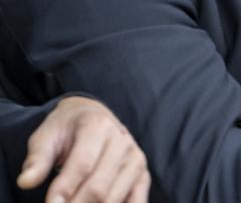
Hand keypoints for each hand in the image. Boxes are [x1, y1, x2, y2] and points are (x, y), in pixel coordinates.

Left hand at [18, 96, 149, 202]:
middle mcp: (123, 141)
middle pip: (99, 187)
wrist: (94, 117)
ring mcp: (135, 159)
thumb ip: (37, 159)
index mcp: (98, 126)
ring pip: (114, 198)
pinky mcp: (143, 174)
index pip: (82, 165)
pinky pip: (137, 201)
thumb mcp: (47, 136)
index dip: (64, 189)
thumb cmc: (67, 130)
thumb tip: (26, 182)